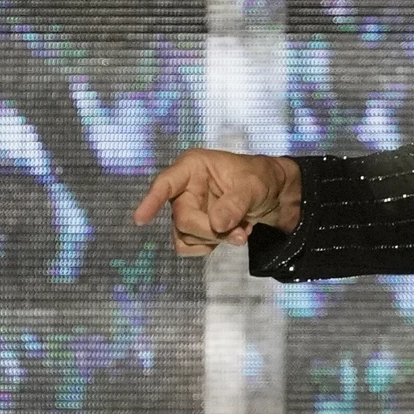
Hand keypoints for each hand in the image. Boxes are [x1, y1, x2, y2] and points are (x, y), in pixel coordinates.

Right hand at [132, 149, 302, 256]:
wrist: (273, 194)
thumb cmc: (260, 178)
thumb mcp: (253, 186)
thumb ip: (235, 204)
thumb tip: (216, 225)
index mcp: (192, 167)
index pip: (165, 184)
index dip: (151, 201)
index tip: (140, 219)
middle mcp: (184, 188)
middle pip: (182, 219)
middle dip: (211, 231)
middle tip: (240, 234)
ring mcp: (187, 209)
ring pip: (185, 236)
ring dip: (215, 240)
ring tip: (242, 231)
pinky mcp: (194, 228)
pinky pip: (190, 246)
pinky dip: (213, 246)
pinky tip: (233, 234)